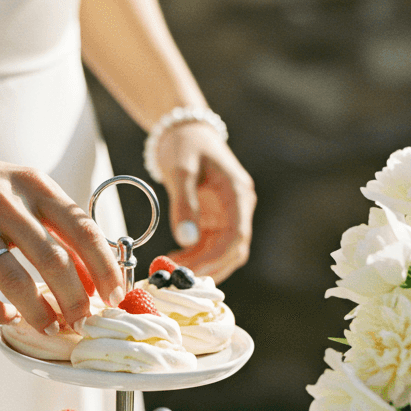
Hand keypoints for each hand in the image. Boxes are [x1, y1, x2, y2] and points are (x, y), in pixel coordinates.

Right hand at [0, 127, 124, 330]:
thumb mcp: (21, 187)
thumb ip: (54, 223)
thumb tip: (91, 273)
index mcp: (33, 185)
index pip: (83, 230)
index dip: (105, 267)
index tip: (115, 294)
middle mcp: (5, 203)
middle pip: (55, 261)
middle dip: (76, 300)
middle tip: (84, 322)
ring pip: (16, 281)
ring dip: (38, 313)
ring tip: (50, 326)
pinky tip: (5, 315)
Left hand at [154, 122, 255, 282]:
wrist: (185, 131)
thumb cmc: (184, 145)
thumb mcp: (180, 170)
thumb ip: (183, 204)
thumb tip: (184, 239)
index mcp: (238, 194)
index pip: (236, 237)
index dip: (216, 259)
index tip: (191, 272)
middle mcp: (239, 208)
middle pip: (233, 250)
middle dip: (208, 268)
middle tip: (177, 278)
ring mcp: (229, 215)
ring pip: (224, 253)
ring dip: (202, 266)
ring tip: (171, 270)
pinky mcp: (217, 220)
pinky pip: (212, 246)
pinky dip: (197, 258)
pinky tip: (175, 261)